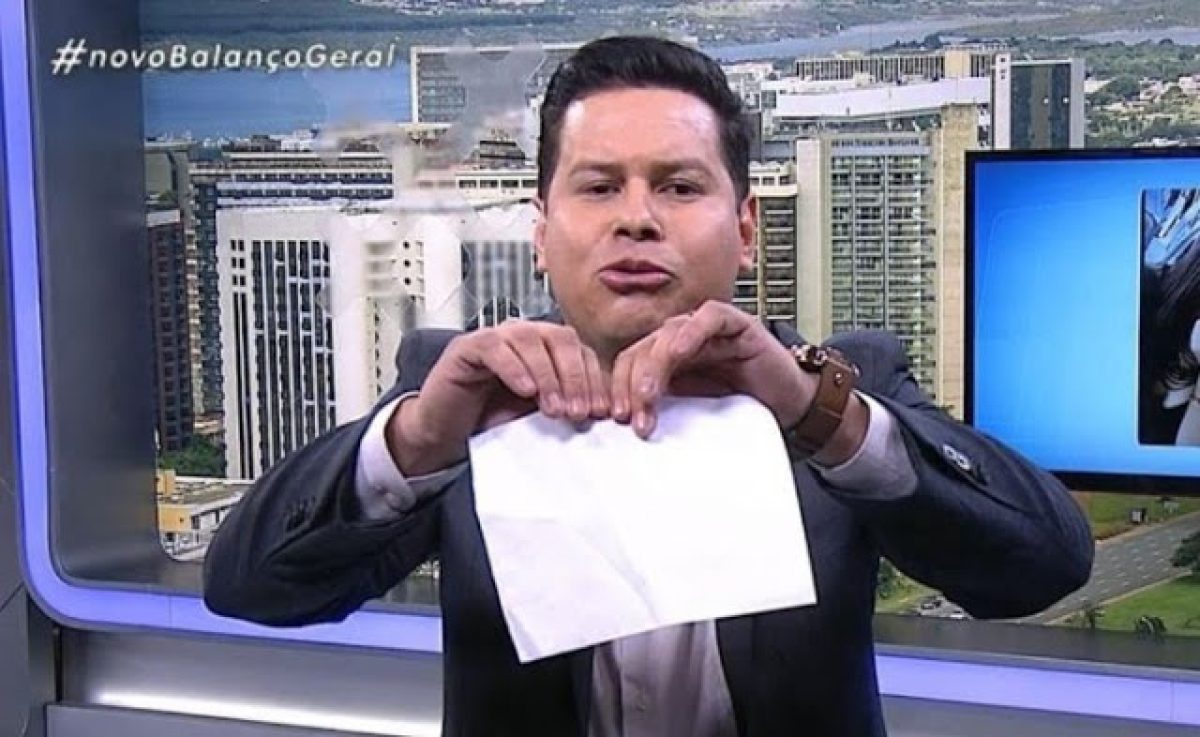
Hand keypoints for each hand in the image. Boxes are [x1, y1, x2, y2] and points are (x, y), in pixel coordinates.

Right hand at [387, 322, 609, 474]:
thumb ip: (565, 406)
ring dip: (548, 375)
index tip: (600, 412)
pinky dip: (514, 367)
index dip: (594, 380)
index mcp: (546, 349)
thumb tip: (601, 414)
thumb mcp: (536, 415)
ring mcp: (496, 338)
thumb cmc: (490, 420)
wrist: (444, 432)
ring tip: (552, 408)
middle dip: (575, 376)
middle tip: (578, 412)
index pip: (581, 351)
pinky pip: (496, 347)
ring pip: (531, 339)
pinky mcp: (468, 346)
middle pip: (561, 338)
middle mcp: (524, 336)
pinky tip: (525, 390)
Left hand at [610, 301, 816, 439]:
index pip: (630, 363)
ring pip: (668, 334)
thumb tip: (626, 423)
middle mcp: (682, 339)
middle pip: (643, 350)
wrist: (790, 403)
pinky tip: (679, 354)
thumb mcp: (694, 411)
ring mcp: (708, 329)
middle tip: (632, 417)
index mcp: (667, 358)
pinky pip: (709, 317)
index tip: (617, 418)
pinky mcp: (736, 323)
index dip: (619, 388)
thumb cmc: (745, 405)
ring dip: (654, 366)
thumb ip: (665, 407)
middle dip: (632, 385)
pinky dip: (691, 332)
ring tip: (649, 396)